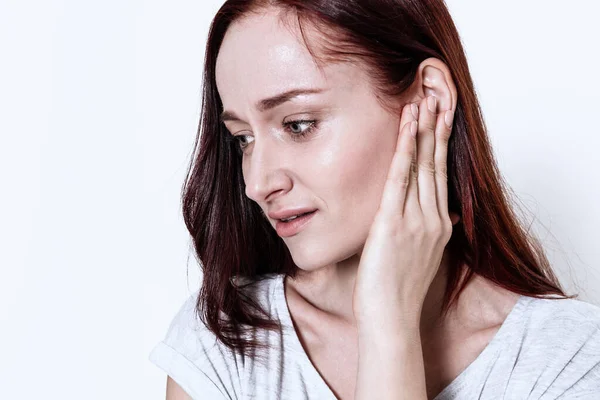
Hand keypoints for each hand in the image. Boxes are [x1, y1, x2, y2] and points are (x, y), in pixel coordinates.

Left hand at [352, 95, 454, 330]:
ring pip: (421, 166)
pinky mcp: (393, 224)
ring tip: (422, 102)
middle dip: (436, 130)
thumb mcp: (423, 258)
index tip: (441, 122)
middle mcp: (432, 220)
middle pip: (436, 166)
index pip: (441, 178)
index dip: (440, 148)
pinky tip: (406, 129)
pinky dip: (404, 151)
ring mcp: (415, 221)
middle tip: (438, 99)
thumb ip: (432, 233)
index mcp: (438, 227)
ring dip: (421, 132)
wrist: (390, 317)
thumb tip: (445, 217)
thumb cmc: (398, 291)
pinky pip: (400, 179)